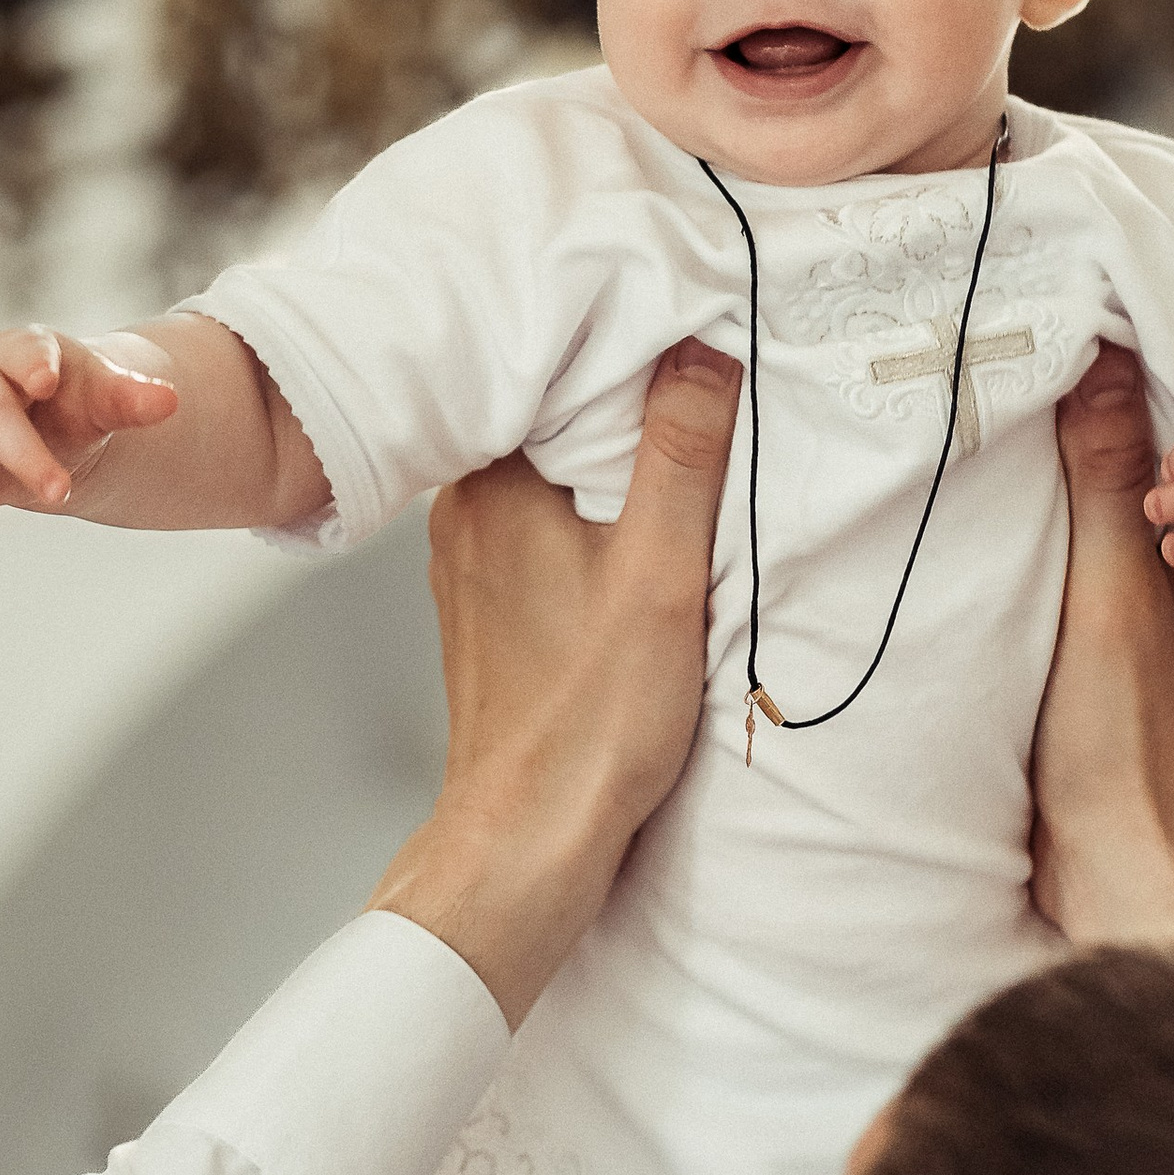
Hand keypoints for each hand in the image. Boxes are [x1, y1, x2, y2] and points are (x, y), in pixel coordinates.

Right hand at [0, 329, 178, 558]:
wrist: (44, 422)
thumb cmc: (73, 400)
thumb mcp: (105, 397)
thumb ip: (131, 399)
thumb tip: (170, 401)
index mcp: (19, 352)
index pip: (21, 350)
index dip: (30, 361)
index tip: (44, 379)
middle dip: (16, 448)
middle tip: (59, 490)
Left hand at [369, 343, 742, 1028]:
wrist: (527, 838)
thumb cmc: (587, 721)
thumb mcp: (660, 576)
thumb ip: (681, 457)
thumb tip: (703, 350)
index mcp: (494, 483)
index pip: (559, 368)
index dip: (633, 348)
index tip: (698, 335)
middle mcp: (466, 509)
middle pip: (555, 418)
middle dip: (628, 405)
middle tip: (707, 392)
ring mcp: (473, 559)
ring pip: (553, 475)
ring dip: (614, 468)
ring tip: (686, 462)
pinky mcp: (493, 605)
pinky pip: (547, 526)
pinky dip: (595, 521)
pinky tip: (641, 540)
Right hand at [1032, 349, 1173, 947]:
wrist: (1133, 873)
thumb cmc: (1131, 737)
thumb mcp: (1110, 588)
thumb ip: (1106, 479)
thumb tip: (1108, 360)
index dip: (1125, 386)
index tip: (1065, 330)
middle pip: (1144, 484)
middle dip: (1091, 430)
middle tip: (1014, 365)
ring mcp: (1153, 638)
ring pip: (1110, 536)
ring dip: (1062, 494)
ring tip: (994, 436)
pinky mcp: (1112, 676)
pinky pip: (1082, 587)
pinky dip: (1049, 554)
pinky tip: (999, 541)